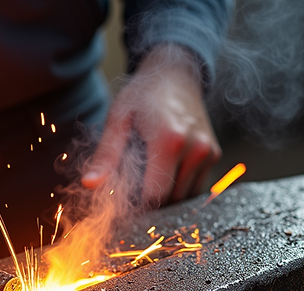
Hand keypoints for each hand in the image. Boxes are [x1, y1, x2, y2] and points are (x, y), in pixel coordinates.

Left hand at [82, 44, 220, 206]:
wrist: (175, 74)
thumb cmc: (142, 95)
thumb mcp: (118, 121)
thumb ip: (106, 155)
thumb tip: (89, 184)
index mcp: (170, 141)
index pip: (154, 196)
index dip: (136, 203)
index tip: (122, 197)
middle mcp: (196, 149)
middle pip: (170, 199)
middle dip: (150, 199)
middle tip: (133, 183)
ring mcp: (208, 153)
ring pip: (185, 197)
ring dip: (166, 194)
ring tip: (149, 172)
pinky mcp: (214, 155)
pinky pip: (195, 186)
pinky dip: (179, 186)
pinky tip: (164, 169)